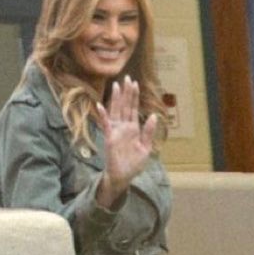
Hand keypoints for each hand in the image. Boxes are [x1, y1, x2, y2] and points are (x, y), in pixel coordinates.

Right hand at [94, 76, 157, 206]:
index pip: (133, 109)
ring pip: (115, 111)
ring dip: (115, 99)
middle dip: (126, 93)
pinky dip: (104, 116)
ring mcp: (116, 131)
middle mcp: (124, 127)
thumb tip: (153, 116)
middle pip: (125, 106)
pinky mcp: (109, 137)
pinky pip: (106, 124)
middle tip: (127, 78)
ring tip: (115, 86)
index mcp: (133, 128)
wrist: (123, 176)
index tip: (135, 83)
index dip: (134, 96)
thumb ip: (149, 132)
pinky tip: (101, 106)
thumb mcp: (146, 148)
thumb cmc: (134, 164)